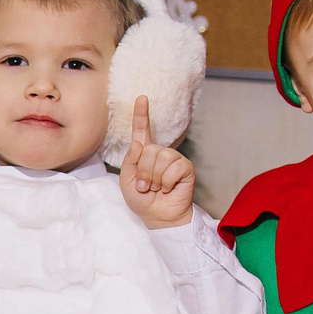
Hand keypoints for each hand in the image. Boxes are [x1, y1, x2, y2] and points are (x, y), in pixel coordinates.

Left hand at [118, 96, 197, 229]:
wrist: (158, 216)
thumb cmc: (142, 200)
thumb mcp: (127, 181)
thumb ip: (130, 161)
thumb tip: (139, 144)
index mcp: (143, 154)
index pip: (142, 131)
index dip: (141, 114)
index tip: (142, 98)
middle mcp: (159, 153)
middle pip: (148, 150)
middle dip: (143, 172)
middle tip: (145, 186)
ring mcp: (173, 159)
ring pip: (160, 158)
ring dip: (154, 178)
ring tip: (155, 188)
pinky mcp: (185, 168)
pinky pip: (173, 168)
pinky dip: (166, 182)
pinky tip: (167, 188)